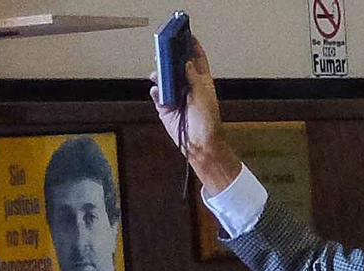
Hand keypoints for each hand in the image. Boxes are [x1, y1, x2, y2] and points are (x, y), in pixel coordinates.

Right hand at [147, 35, 240, 194]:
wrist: (200, 145)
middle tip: (164, 49)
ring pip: (164, 78)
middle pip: (177, 66)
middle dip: (170, 57)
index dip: (192, 46)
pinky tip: (158, 91)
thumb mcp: (203, 96)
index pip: (197, 59)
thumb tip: (185, 62)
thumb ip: (193, 78)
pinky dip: (156, 91)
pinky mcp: (165, 107)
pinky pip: (157, 94)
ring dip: (160, 73)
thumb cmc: (208, 122)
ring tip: (158, 72)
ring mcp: (175, 96)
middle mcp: (188, 86)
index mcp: (202, 82)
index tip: (186, 33)